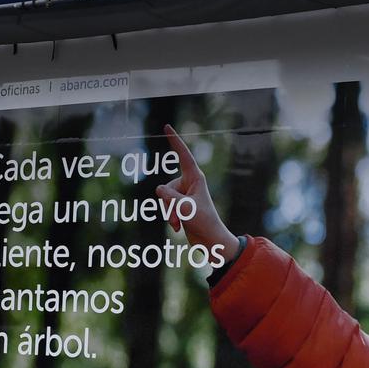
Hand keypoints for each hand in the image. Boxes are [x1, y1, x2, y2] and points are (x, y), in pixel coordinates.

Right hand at [156, 125, 236, 265]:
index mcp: (195, 178)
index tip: (167, 127)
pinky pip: (165, 207)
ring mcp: (183, 195)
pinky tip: (179, 227)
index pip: (183, 156)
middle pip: (166, 187)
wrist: (210, 241)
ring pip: (164, 198)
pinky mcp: (179, 205)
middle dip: (168, 203)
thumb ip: (169, 197)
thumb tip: (158, 189)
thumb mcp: (185, 209)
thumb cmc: (204, 223)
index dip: (175, 141)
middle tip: (180, 216)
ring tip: (179, 224)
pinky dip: (170, 218)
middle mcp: (188, 184)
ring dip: (169, 213)